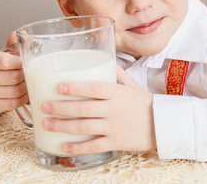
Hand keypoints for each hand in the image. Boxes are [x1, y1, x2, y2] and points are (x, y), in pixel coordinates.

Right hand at [0, 32, 27, 111]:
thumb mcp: (4, 54)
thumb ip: (14, 45)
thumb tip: (24, 33)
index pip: (6, 61)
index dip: (20, 63)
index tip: (26, 62)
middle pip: (14, 77)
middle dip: (27, 76)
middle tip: (32, 74)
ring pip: (16, 91)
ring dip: (27, 87)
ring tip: (30, 83)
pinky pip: (14, 103)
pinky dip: (24, 98)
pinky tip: (26, 92)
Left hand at [41, 64, 156, 154]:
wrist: (163, 125)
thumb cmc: (145, 103)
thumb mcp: (132, 85)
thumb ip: (117, 73)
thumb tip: (104, 58)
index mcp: (118, 93)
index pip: (94, 88)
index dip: (75, 87)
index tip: (58, 86)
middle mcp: (115, 109)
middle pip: (84, 108)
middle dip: (61, 108)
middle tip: (43, 106)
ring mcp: (115, 127)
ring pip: (85, 127)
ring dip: (63, 126)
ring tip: (47, 124)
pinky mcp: (117, 143)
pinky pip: (94, 146)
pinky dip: (78, 148)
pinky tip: (64, 146)